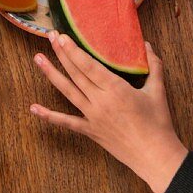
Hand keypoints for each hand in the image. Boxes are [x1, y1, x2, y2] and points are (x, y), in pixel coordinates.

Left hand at [31, 33, 187, 192]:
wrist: (155, 156)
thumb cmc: (158, 123)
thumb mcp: (158, 91)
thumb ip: (154, 65)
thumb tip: (147, 44)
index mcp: (116, 89)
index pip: (89, 65)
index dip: (74, 50)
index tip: (63, 37)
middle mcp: (100, 101)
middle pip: (76, 73)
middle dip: (61, 54)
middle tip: (50, 36)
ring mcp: (92, 116)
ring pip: (68, 91)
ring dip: (51, 74)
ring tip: (38, 59)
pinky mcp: (90, 131)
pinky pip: (66, 122)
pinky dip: (49, 115)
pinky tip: (33, 108)